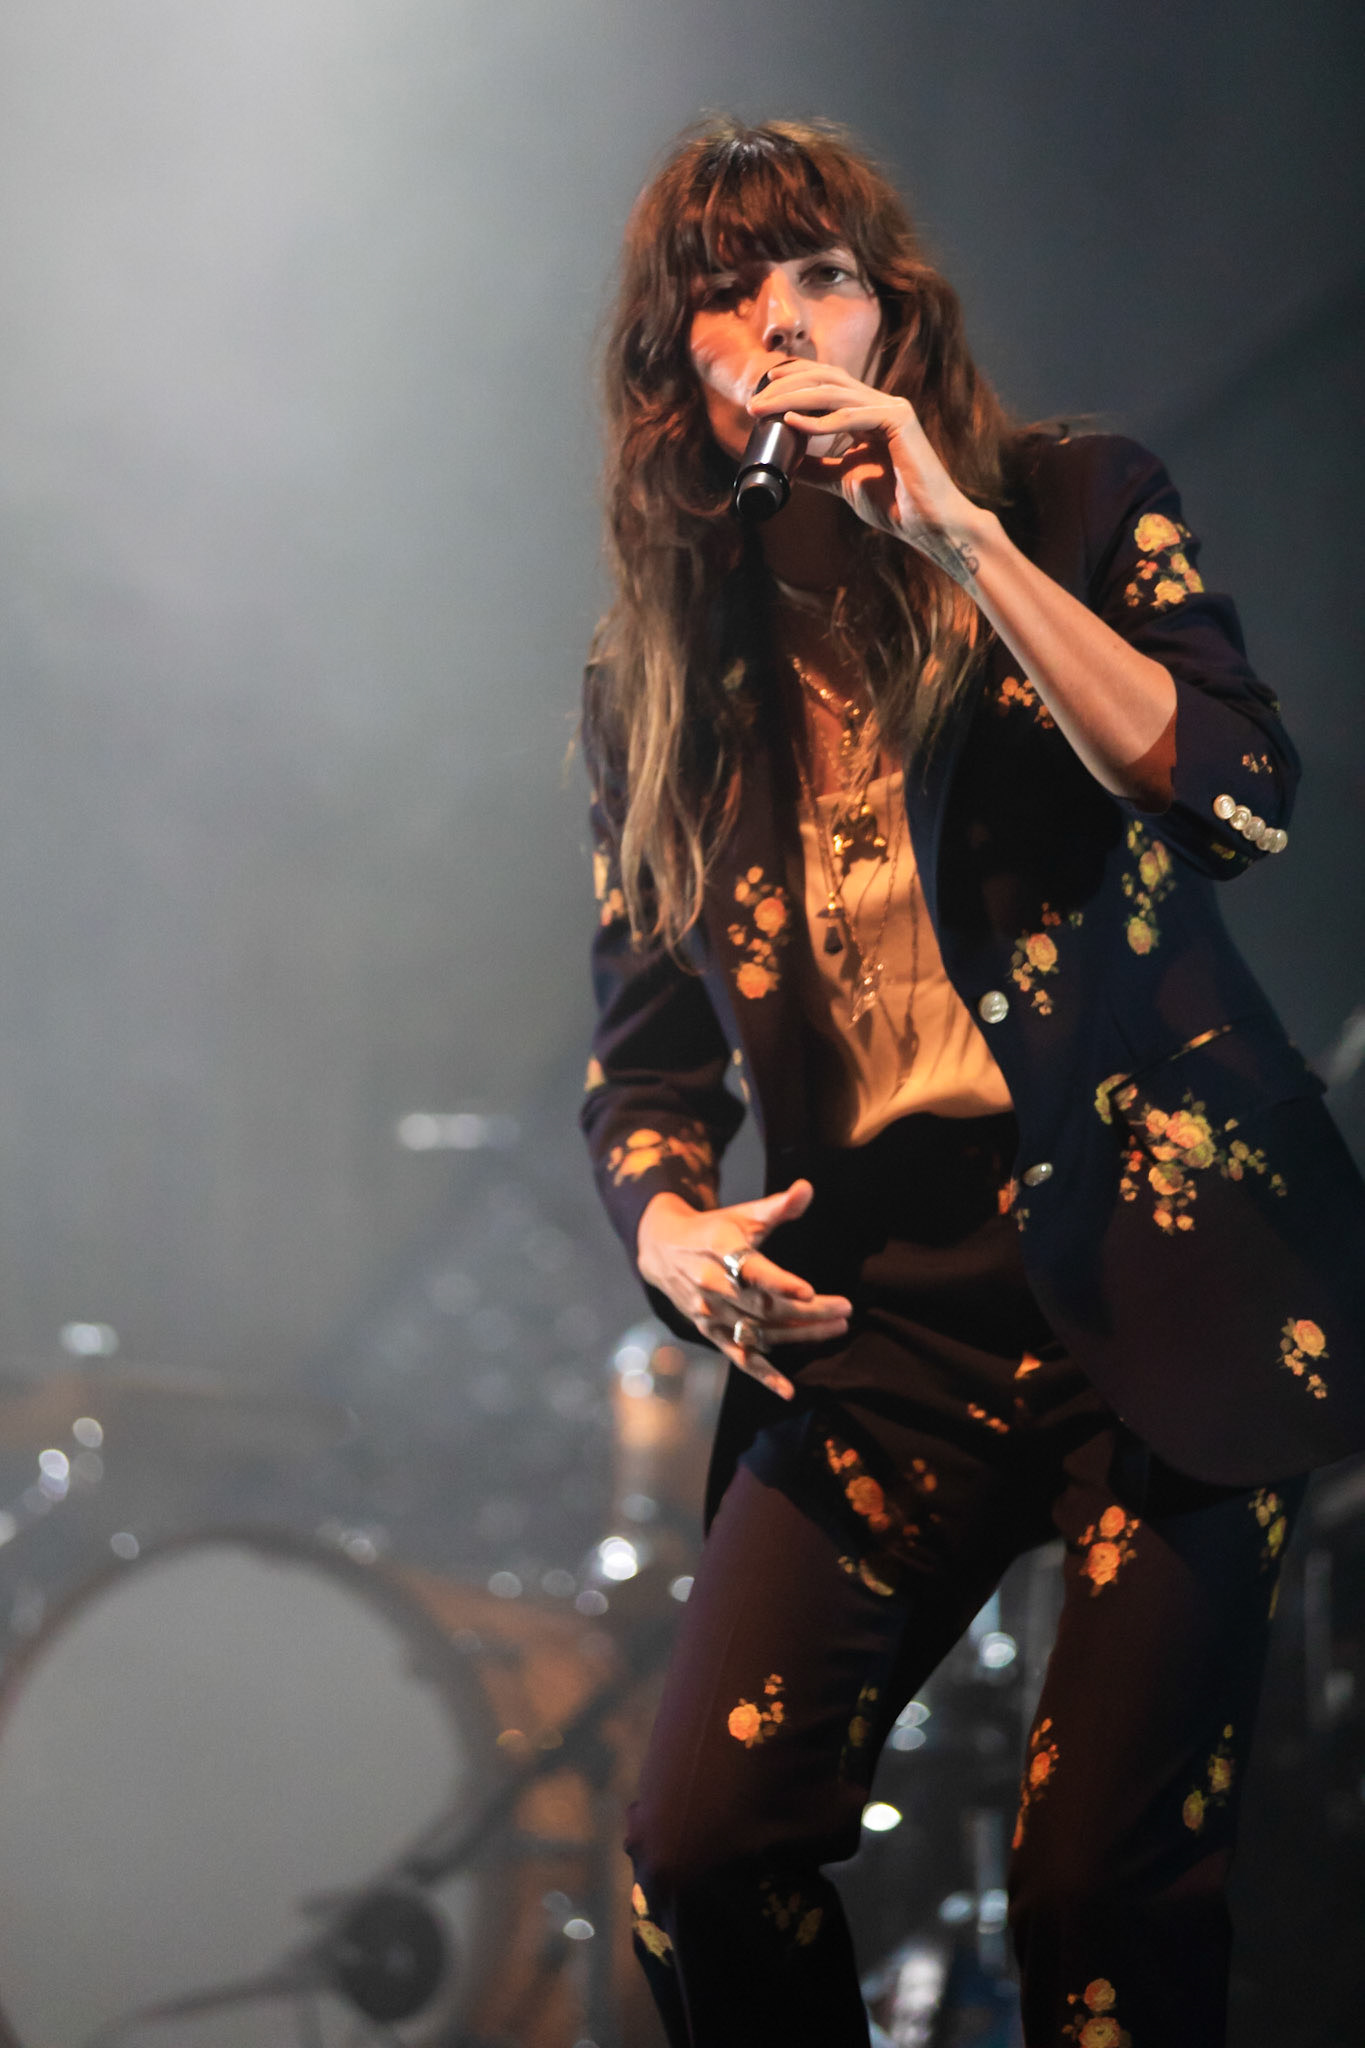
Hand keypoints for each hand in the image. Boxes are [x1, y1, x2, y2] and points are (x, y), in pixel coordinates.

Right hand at [636, 1180, 850, 1399]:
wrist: (661, 1249)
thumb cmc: (713, 1230)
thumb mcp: (741, 1214)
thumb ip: (778, 1206)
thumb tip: (808, 1188)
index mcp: (718, 1249)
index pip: (751, 1269)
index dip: (779, 1282)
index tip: (808, 1291)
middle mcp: (711, 1285)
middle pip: (763, 1304)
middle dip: (807, 1310)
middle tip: (845, 1309)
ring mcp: (709, 1313)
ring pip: (758, 1330)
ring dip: (798, 1334)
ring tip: (837, 1328)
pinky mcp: (709, 1332)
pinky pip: (738, 1356)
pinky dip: (763, 1374)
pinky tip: (788, 1390)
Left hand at [747, 358, 989, 585]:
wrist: (927, 524)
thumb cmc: (894, 504)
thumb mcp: (843, 481)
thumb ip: (818, 467)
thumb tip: (785, 463)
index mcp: (869, 412)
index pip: (826, 383)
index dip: (792, 381)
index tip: (759, 394)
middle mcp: (881, 403)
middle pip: (825, 380)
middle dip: (785, 386)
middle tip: (751, 403)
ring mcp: (892, 408)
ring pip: (833, 393)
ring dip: (792, 399)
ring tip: (762, 410)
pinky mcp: (899, 421)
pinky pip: (851, 416)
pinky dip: (819, 421)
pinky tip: (793, 423)